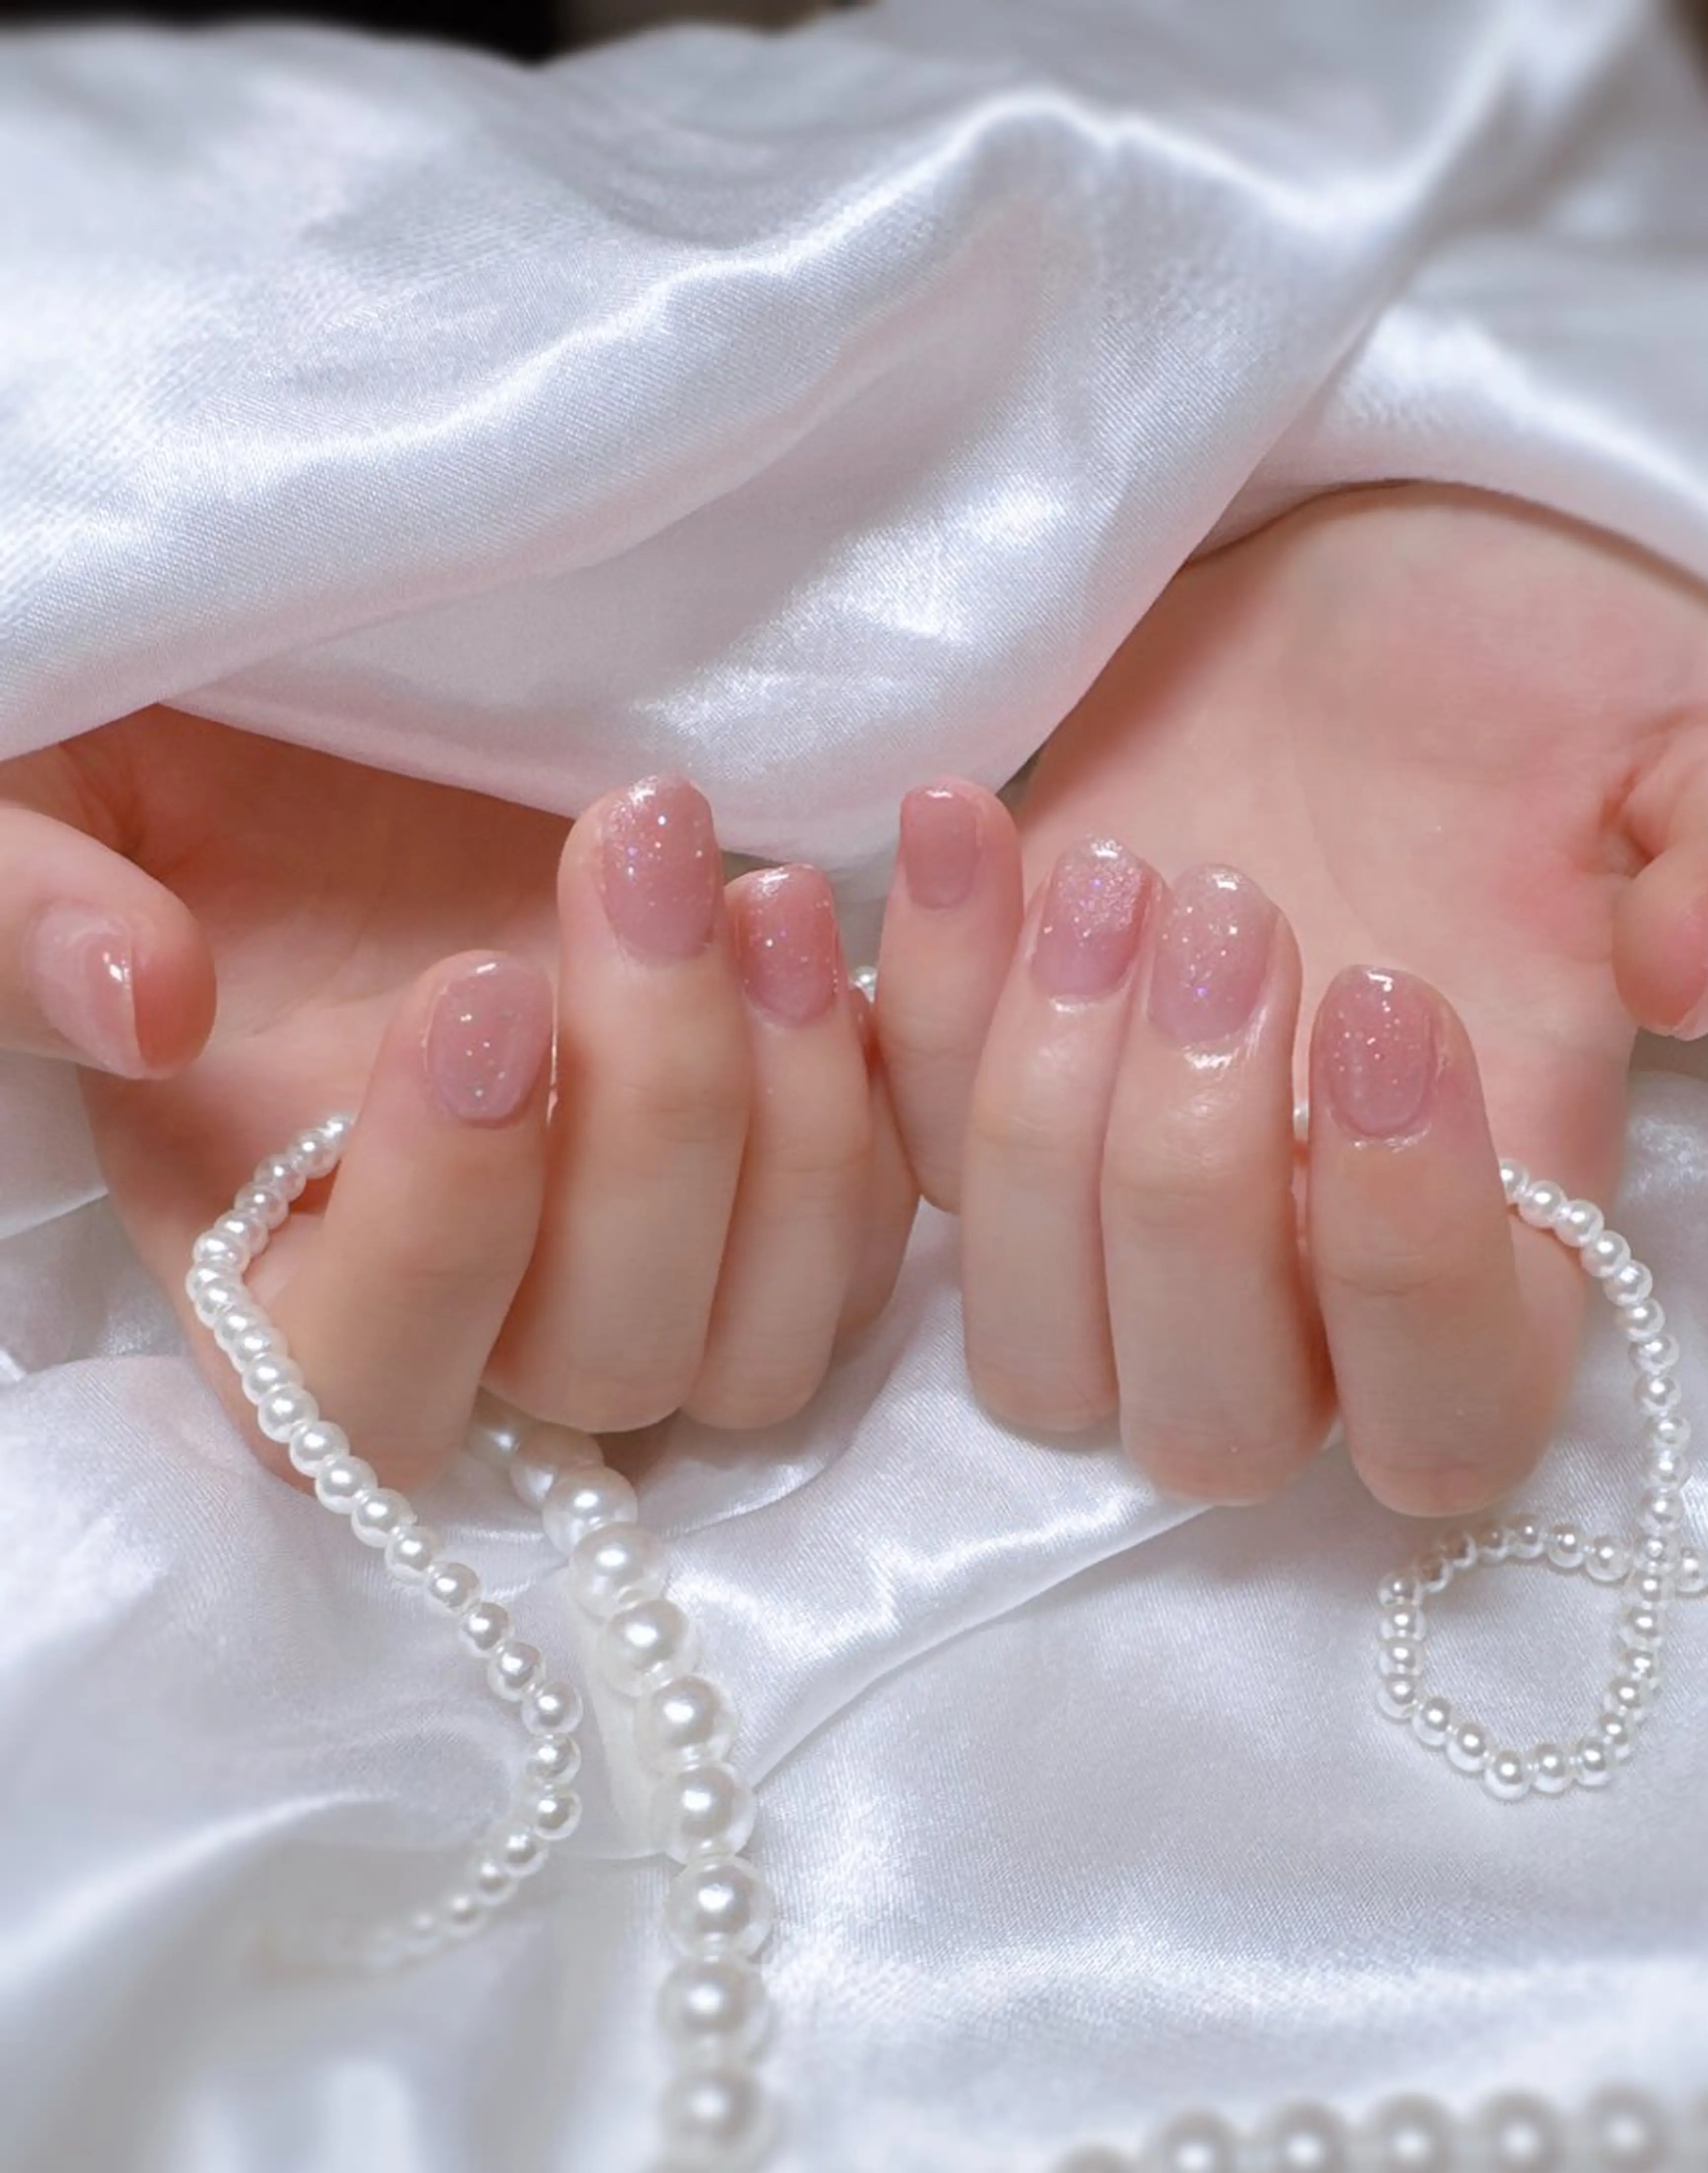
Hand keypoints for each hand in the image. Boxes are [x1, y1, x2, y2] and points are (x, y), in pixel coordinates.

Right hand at [0, 710, 914, 1482]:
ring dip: (799, 1115)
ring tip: (770, 889)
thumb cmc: (176, 764)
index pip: (361, 1383)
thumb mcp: (35, 800)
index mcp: (273, 1259)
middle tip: (639, 855)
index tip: (479, 984)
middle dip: (652, 1118)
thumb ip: (19, 913)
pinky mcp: (785, 1153)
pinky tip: (918, 882)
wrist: (369, 702)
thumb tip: (144, 1003)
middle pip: (613, 1358)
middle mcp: (482, 1298)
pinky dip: (923, 1071)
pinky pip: (897, 1208)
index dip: (442, 1226)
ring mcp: (651, 1241)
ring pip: (776, 1327)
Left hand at [873, 487, 1707, 1510]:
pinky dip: (912, 999)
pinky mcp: (987, 1092)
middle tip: (1237, 911)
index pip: (1448, 1416)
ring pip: (1029, 1347)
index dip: (1405, 1266)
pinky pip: (892, 1147)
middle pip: (1206, 1424)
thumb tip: (1703, 968)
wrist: (1376, 595)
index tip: (1390, 1000)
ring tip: (1119, 872)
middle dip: (1194, 1192)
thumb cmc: (1565, 678)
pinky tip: (968, 817)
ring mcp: (1127, 1196)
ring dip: (1043, 1120)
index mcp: (1501, 1221)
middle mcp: (1299, 1260)